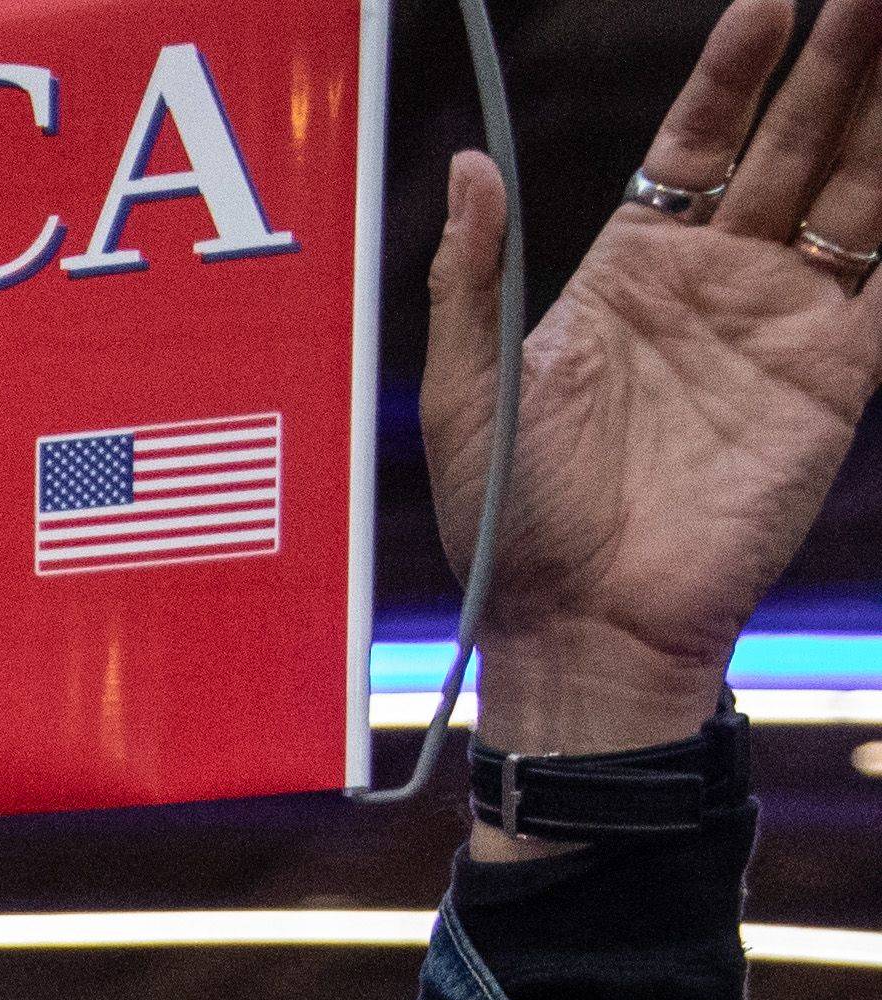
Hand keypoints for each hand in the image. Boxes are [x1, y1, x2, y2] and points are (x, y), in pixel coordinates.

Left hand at [428, 0, 881, 774]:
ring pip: (862, 192)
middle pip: (799, 144)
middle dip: (843, 62)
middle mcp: (720, 282)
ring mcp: (785, 325)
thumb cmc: (510, 520)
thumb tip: (471, 160)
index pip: (701, 139)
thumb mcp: (468, 385)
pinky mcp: (836, 381)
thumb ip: (474, 271)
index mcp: (632, 269)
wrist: (578, 623)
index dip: (739, 68)